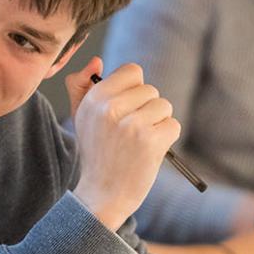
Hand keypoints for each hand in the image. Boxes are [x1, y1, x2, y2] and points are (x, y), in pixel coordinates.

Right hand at [66, 58, 180, 229]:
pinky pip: (173, 125)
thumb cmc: (95, 150)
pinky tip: (150, 150)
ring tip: (140, 140)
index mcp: (94, 98)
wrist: (102, 193)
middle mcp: (111, 108)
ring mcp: (132, 124)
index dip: (134, 88)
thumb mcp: (80, 115)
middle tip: (131, 129)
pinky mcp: (151, 141)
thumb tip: (97, 60)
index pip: (132, 71)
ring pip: (164, 106)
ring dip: (158, 122)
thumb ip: (80, 85)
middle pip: (150, 89)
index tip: (126, 106)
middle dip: (147, 107)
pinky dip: (167, 137)